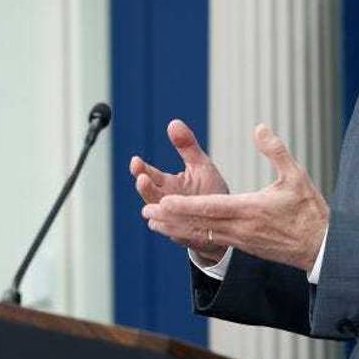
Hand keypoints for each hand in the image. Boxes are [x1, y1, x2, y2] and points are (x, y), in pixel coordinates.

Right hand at [130, 119, 229, 261]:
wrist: (222, 221)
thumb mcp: (200, 165)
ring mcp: (171, 220)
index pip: (148, 175)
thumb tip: (173, 122)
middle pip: (148, 195)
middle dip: (145, 188)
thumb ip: (186, 146)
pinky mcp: (182, 236)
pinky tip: (171, 225)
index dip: (140, 169)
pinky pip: (174, 233)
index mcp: (166, 184)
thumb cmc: (209, 191)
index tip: (136, 161)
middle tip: (142, 179)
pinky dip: (172, 228)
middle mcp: (165, 202)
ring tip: (154, 205)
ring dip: (155, 210)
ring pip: (157, 215)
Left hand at [141, 124, 328, 270]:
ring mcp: (241, 240)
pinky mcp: (243, 247)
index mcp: (250, 209)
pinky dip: (191, 235)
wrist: (320, 247)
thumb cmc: (309, 210)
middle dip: (171, 217)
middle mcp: (241, 228)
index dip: (185, 204)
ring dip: (176, 227)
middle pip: (199, 222)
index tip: (164, 200)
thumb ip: (275, 151)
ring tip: (153, 221)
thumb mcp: (296, 176)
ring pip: (202, 233)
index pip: (210, 207)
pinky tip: (179, 231)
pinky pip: (211, 240)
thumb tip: (259, 127)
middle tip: (146, 210)